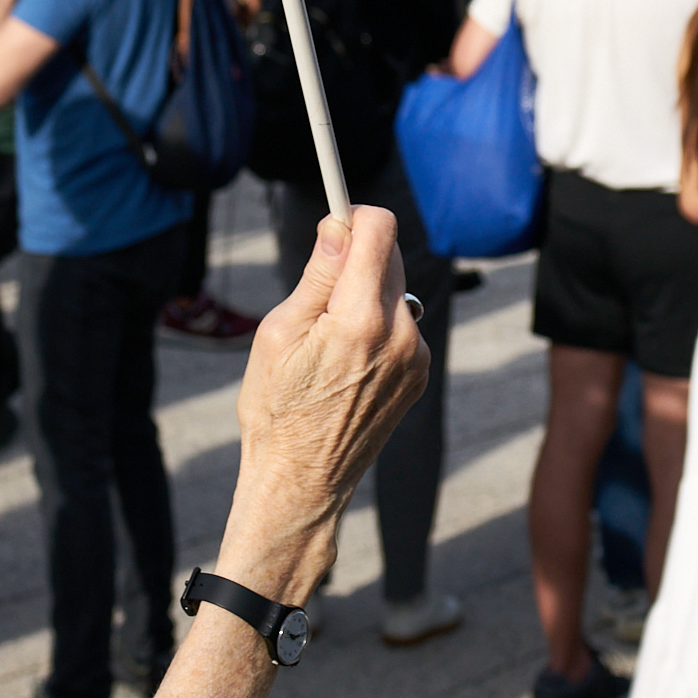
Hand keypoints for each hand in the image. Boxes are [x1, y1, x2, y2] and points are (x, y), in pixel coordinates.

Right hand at [215, 205, 427, 606]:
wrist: (302, 483)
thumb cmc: (277, 410)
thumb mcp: (280, 332)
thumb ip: (319, 273)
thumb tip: (340, 223)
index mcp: (361, 319)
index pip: (379, 229)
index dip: (354, 214)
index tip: (334, 221)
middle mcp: (401, 334)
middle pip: (390, 255)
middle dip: (358, 255)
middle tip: (319, 284)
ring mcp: (416, 358)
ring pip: (396, 289)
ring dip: (369, 291)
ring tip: (330, 334)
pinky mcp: (420, 375)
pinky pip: (403, 323)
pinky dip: (380, 323)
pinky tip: (349, 357)